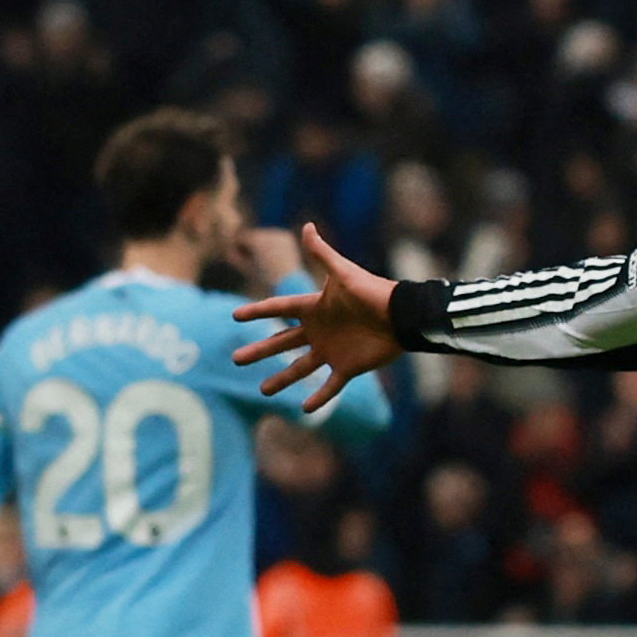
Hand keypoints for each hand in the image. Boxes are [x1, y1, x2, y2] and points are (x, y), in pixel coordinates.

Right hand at [229, 220, 399, 410]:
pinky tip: (304, 409)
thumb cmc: (372, 292)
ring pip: (300, 367)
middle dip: (259, 351)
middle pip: (282, 342)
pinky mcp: (347, 367)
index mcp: (314, 307)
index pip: (279, 309)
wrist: (401, 317)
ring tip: (263, 391)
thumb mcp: (343, 273)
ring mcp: (331, 350)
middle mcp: (319, 330)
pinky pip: (329, 386)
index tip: (235, 316)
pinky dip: (318, 397)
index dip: (258, 311)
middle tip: (235, 359)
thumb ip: (322, 254)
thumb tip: (306, 226)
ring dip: (281, 379)